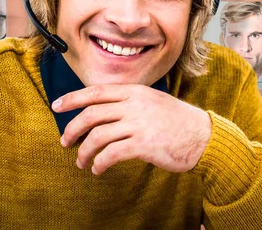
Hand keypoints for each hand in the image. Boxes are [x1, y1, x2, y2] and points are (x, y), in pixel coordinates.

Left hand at [51, 84, 211, 174]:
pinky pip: (111, 154)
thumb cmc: (177, 121)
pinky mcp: (143, 144)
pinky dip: (99, 163)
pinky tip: (98, 169)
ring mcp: (139, 123)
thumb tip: (102, 111)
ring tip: (81, 162)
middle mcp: (135, 104)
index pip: (96, 91)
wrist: (203, 136)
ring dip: (84, 152)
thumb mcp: (153, 101)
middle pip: (92, 114)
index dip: (73, 98)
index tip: (57, 106)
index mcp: (135, 91)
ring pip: (98, 136)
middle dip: (72, 129)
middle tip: (65, 142)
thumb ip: (130, 101)